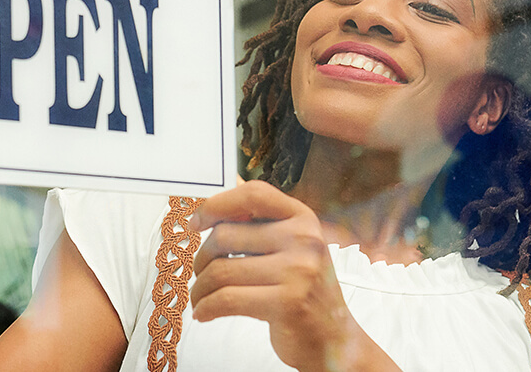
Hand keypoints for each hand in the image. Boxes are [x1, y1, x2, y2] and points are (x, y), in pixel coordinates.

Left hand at [187, 181, 397, 371]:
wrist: (333, 339)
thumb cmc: (303, 292)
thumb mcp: (291, 249)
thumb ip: (261, 224)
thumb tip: (224, 190)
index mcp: (303, 219)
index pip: (253, 194)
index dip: (216, 205)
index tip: (196, 223)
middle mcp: (304, 239)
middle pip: (225, 236)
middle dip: (202, 259)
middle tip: (201, 275)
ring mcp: (298, 271)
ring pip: (221, 271)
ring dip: (201, 289)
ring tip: (201, 298)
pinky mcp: (287, 303)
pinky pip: (226, 299)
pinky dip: (206, 307)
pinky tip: (204, 313)